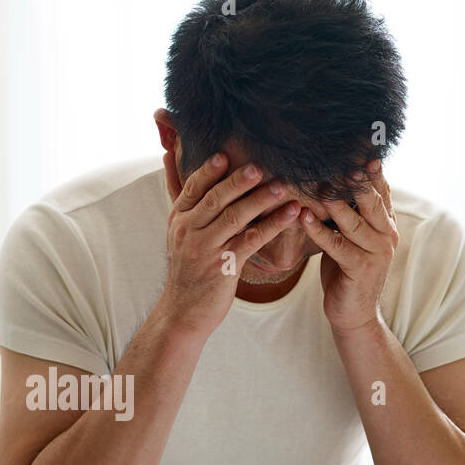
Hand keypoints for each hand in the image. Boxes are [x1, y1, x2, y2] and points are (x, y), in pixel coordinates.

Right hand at [158, 151, 300, 336]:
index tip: (225, 153)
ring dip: (261, 200)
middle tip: (260, 165)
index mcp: (179, 219)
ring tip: (282, 185)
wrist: (184, 311)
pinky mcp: (224, 266)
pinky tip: (290, 214)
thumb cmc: (188, 269)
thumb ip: (187, 203)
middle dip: (239, 181)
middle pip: (215, 199)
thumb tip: (173, 160)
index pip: (193, 188)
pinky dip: (273, 225)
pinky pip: (252, 240)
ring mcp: (206, 249)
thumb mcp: (180, 235)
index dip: (209, 170)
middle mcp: (189, 231)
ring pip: (235, 218)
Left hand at [298, 160, 398, 334]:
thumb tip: (329, 179)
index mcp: (385, 223)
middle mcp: (387, 234)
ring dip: (335, 202)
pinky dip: (319, 231)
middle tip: (339, 158)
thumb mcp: (350, 237)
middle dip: (356, 179)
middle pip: (371, 200)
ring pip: (354, 221)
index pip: (380, 189)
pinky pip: (338, 246)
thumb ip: (348, 212)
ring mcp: (376, 253)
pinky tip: (304, 216)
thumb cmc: (346, 270)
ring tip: (318, 185)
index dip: (370, 169)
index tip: (359, 146)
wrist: (353, 313)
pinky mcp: (360, 270)